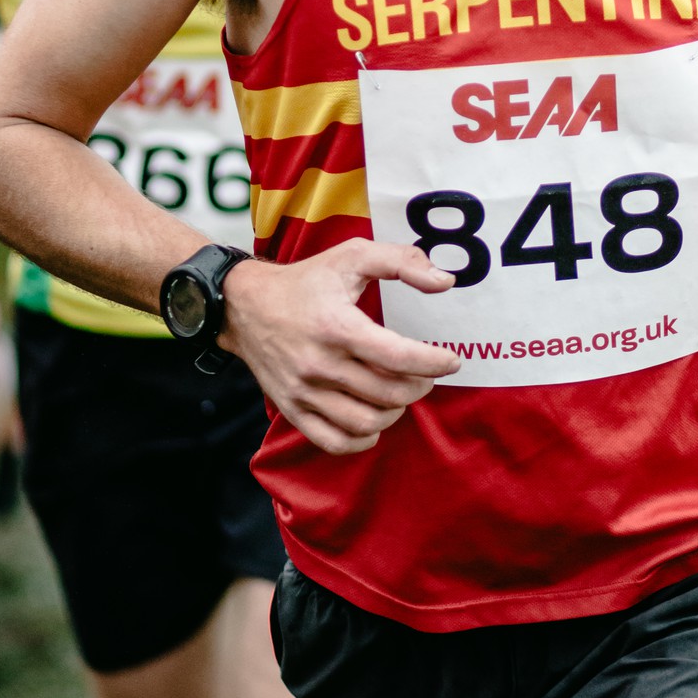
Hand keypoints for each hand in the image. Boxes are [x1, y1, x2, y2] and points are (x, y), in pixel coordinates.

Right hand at [220, 239, 459, 454]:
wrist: (245, 306)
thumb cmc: (306, 280)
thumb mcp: (353, 255)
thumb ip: (402, 262)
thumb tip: (445, 282)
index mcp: (338, 326)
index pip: (399, 357)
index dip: (434, 362)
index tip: (452, 360)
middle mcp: (320, 364)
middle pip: (388, 393)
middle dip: (420, 386)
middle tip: (427, 373)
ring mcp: (305, 392)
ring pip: (366, 422)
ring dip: (396, 412)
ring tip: (402, 393)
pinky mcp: (293, 409)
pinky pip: (335, 441)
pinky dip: (363, 438)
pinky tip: (375, 419)